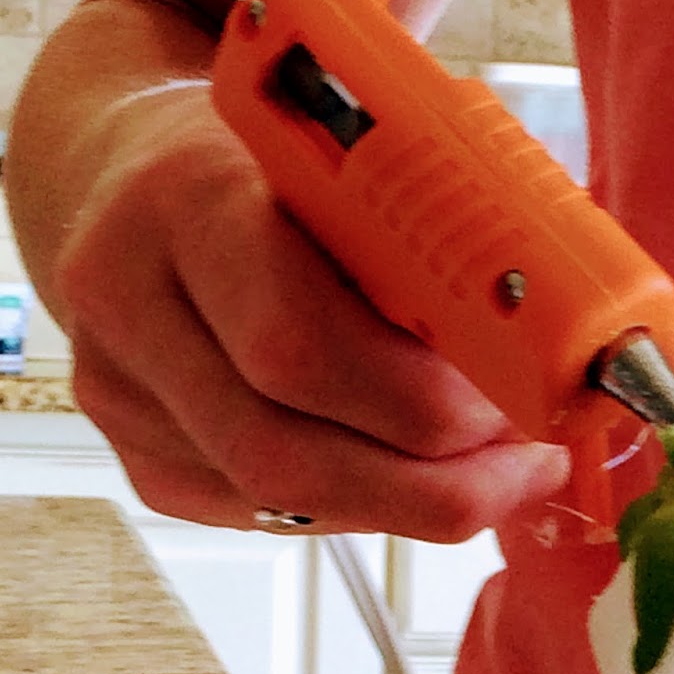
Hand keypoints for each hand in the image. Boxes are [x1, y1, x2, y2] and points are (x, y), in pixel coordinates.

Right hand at [44, 84, 567, 539]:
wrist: (135, 177)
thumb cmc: (268, 167)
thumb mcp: (352, 158)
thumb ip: (431, 233)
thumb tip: (551, 342)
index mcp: (191, 200)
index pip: (300, 342)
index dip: (428, 400)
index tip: (524, 402)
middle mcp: (129, 300)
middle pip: (285, 448)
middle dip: (438, 479)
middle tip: (531, 462)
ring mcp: (121, 390)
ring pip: (281, 497)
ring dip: (415, 501)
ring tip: (498, 470)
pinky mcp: (140, 455)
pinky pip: (269, 514)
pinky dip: (366, 504)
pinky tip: (417, 473)